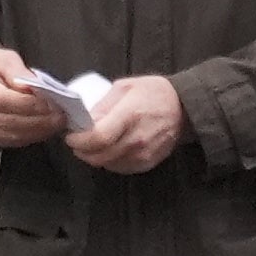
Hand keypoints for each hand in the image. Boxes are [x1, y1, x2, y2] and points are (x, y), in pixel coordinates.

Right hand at [0, 46, 58, 147]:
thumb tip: (31, 88)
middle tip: (61, 117)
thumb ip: (17, 71)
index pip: (3, 100)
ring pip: (11, 135)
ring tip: (57, 123)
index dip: (29, 105)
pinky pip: (10, 142)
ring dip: (37, 132)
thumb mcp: (5, 58)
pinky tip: (45, 129)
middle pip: (8, 121)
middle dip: (38, 121)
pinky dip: (30, 137)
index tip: (52, 104)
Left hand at [69, 76, 188, 174]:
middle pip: (99, 156)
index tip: (71, 136)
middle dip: (82, 151)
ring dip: (94, 156)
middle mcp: (136, 139)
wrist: (183, 108)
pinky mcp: (147, 163)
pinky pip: (120, 168)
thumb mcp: (125, 87)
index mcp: (130, 116)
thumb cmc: (153, 93)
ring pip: (107, 164)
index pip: (98, 138)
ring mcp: (143, 154)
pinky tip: (109, 149)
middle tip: (77, 141)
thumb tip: (85, 120)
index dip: (79, 140)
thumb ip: (103, 105)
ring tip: (92, 144)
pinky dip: (109, 160)